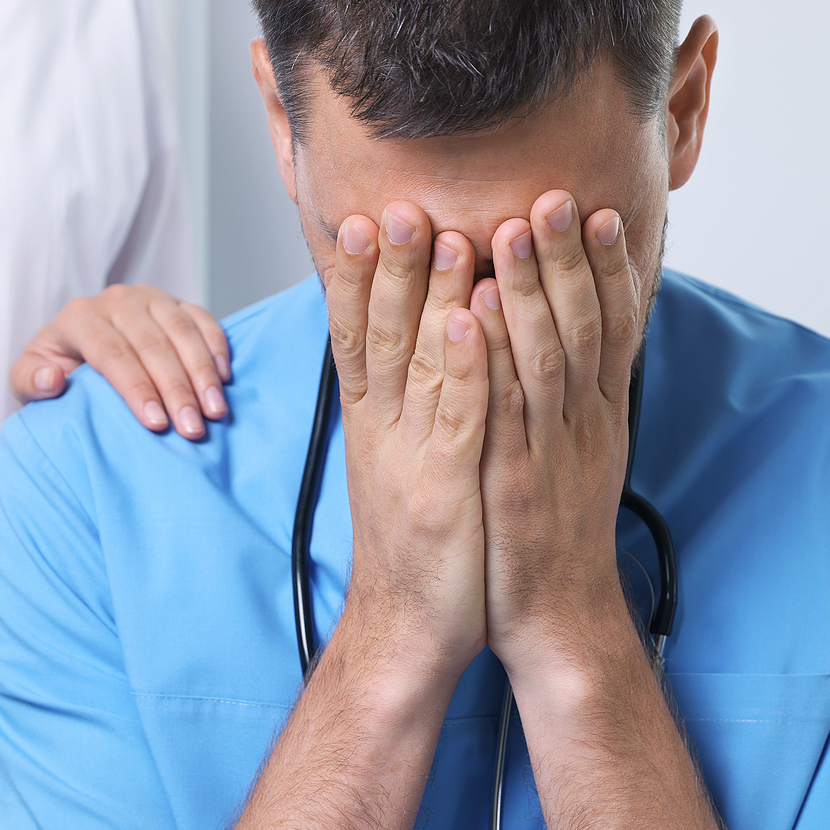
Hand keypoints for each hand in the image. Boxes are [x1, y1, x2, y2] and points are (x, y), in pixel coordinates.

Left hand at [11, 284, 230, 438]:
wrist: (76, 350)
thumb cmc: (56, 373)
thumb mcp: (25, 381)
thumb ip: (30, 382)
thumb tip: (53, 379)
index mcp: (80, 317)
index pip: (113, 353)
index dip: (137, 389)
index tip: (156, 424)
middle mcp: (116, 301)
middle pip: (152, 345)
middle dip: (176, 389)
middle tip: (193, 429)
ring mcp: (149, 298)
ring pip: (182, 330)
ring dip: (202, 372)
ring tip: (216, 410)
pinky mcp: (175, 302)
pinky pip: (202, 318)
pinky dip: (216, 346)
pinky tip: (225, 378)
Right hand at [326, 203, 490, 686]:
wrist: (410, 628)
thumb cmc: (417, 541)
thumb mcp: (401, 463)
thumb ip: (405, 405)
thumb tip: (415, 347)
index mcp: (374, 422)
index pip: (357, 334)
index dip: (357, 277)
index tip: (361, 216)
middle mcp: (384, 432)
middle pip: (382, 334)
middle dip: (389, 266)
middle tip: (397, 202)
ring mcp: (414, 459)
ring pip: (419, 365)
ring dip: (429, 299)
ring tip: (442, 235)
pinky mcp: (447, 490)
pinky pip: (457, 419)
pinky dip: (463, 368)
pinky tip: (473, 322)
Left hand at [469, 190, 643, 688]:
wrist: (555, 617)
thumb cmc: (557, 532)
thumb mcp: (585, 457)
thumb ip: (584, 396)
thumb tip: (584, 339)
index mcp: (601, 415)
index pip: (614, 328)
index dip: (610, 268)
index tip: (601, 210)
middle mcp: (583, 425)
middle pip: (582, 327)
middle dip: (567, 258)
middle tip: (555, 194)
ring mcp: (548, 453)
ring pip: (544, 358)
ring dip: (529, 290)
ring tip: (513, 229)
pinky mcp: (512, 482)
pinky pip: (500, 410)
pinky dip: (488, 357)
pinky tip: (470, 313)